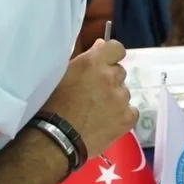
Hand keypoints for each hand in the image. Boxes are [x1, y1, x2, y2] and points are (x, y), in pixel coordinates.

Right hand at [41, 39, 138, 158]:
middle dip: (110, 81)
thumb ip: (85, 59)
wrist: (55, 139)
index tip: (105, 65)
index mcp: (93, 63)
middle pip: (119, 73)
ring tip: (96, 113)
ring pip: (124, 93)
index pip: (117, 48)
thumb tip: (101, 45)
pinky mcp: (127, 117)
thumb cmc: (52, 105)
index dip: (112, 56)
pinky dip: (122, 115)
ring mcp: (121, 98)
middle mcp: (110, 77)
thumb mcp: (63, 76)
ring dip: (114, 99)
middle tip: (94, 95)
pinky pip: (131, 111)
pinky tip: (106, 122)